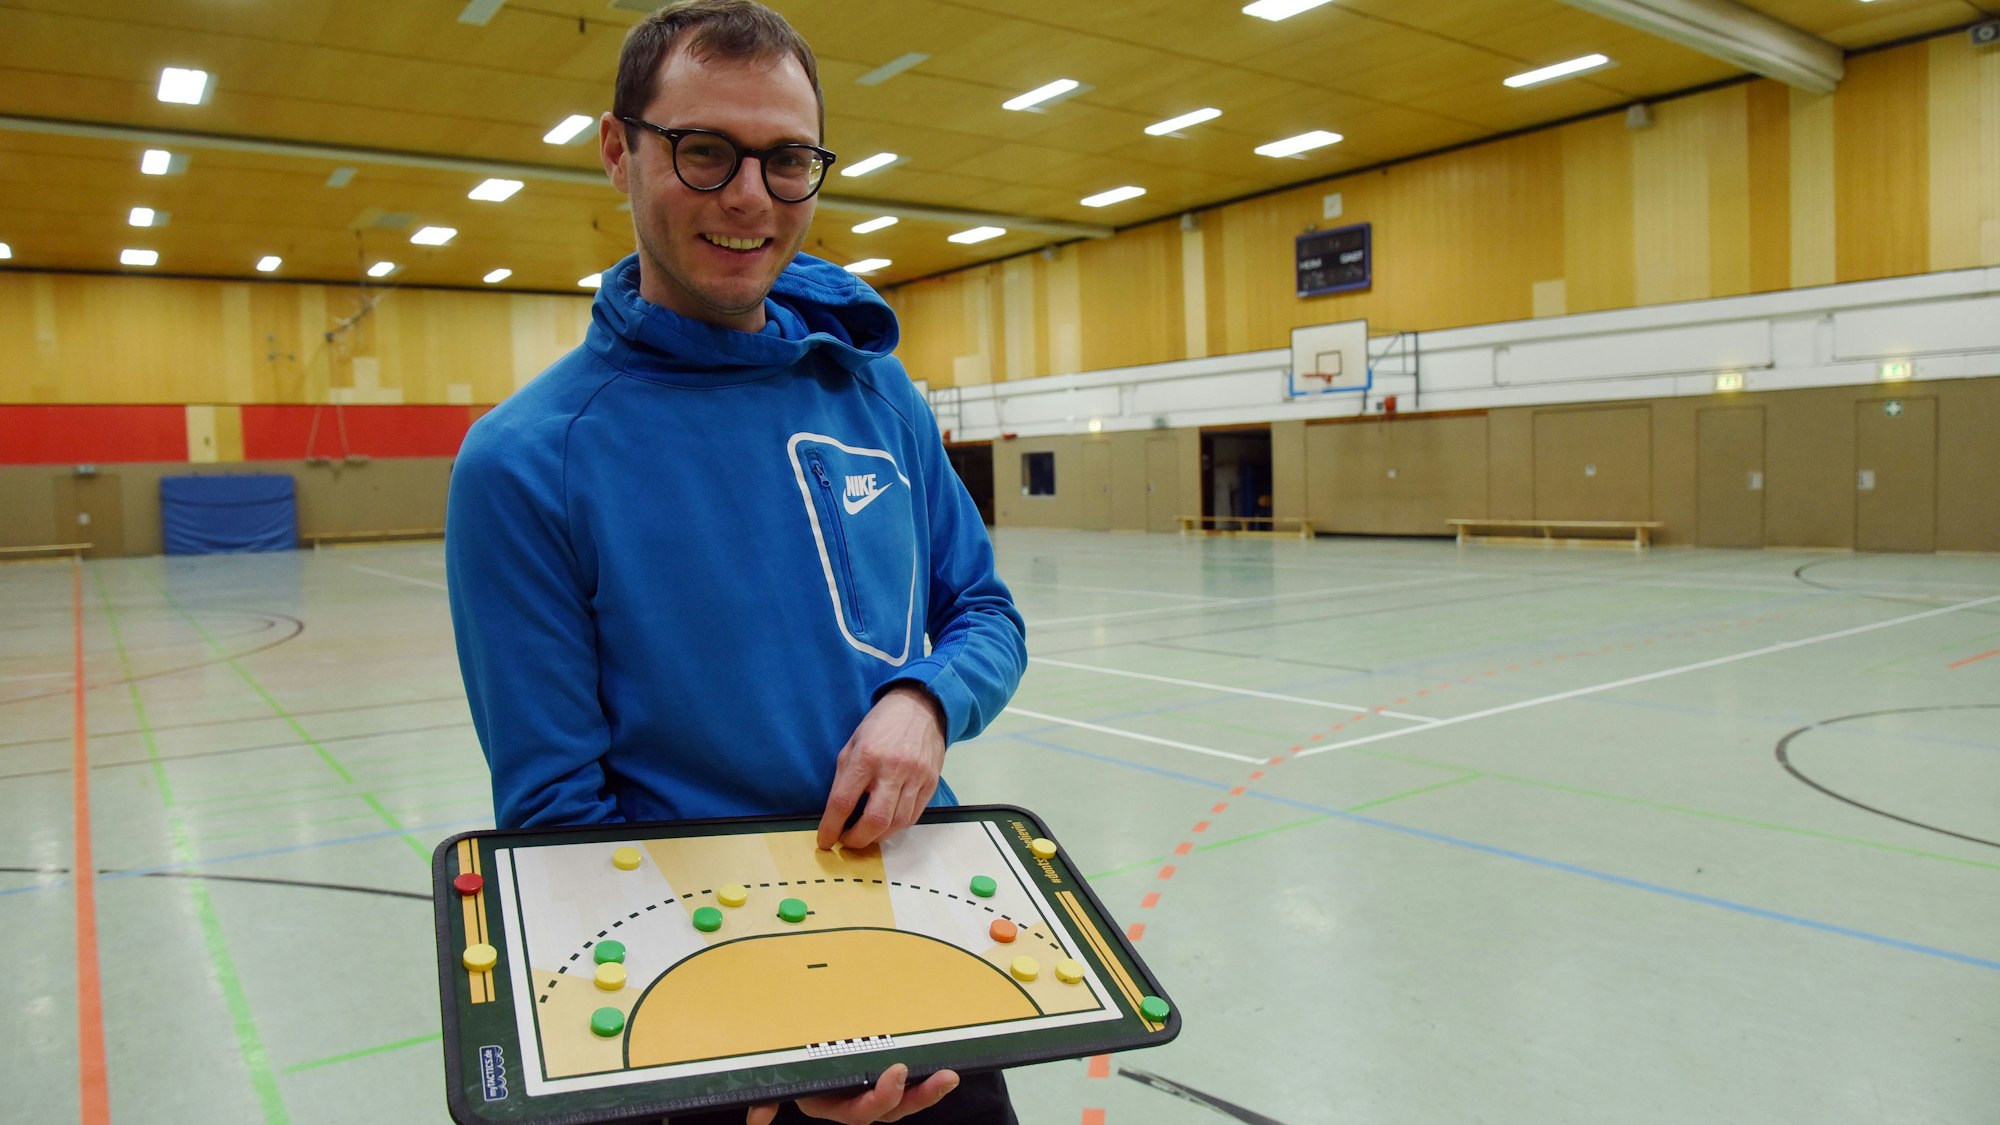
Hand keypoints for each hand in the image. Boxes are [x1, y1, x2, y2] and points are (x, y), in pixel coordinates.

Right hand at [745, 1064, 959, 1123]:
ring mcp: (876, 1093)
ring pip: (909, 1100)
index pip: (862, 1111)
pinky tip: (949, 1073)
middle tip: (943, 1076)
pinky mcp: (890, 1078)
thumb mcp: (781, 1086)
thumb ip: (768, 1102)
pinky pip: (913, 1086)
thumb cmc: (795, 1068)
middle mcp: (859, 1103)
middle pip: (894, 1108)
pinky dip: (930, 1084)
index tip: (898, 1071)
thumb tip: (757, 1118)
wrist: (799, 1056)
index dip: (882, 1096)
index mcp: (835, 1104)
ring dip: (931, 1091)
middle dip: (917, 1097)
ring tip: (951, 1076)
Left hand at [816, 684, 945, 850]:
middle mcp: (892, 768)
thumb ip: (845, 777)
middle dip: (857, 840)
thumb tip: (836, 813)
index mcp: (866, 756)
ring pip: (897, 823)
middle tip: (847, 841)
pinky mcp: (931, 782)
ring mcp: (915, 776)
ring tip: (865, 835)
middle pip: (874, 820)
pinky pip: (913, 816)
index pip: (843, 801)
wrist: (920, 708)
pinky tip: (886, 824)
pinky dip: (896, 826)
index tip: (824, 840)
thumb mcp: (853, 744)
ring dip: (877, 837)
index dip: (831, 827)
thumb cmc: (880, 726)